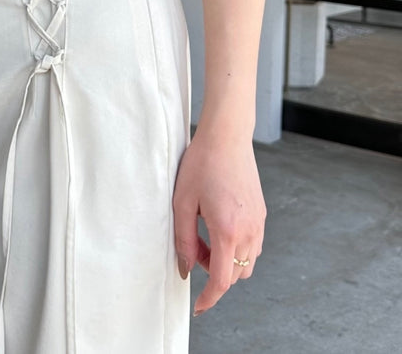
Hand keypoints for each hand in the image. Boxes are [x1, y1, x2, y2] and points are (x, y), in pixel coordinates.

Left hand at [172, 124, 265, 315]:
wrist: (227, 136)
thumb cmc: (202, 164)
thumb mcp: (182, 202)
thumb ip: (183, 239)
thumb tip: (185, 269)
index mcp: (227, 230)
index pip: (222, 280)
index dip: (210, 298)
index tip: (198, 306)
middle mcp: (249, 231)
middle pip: (236, 275)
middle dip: (214, 272)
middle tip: (192, 247)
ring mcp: (259, 223)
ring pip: (246, 262)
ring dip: (226, 260)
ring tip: (204, 233)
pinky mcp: (261, 214)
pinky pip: (252, 244)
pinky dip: (236, 246)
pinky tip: (217, 223)